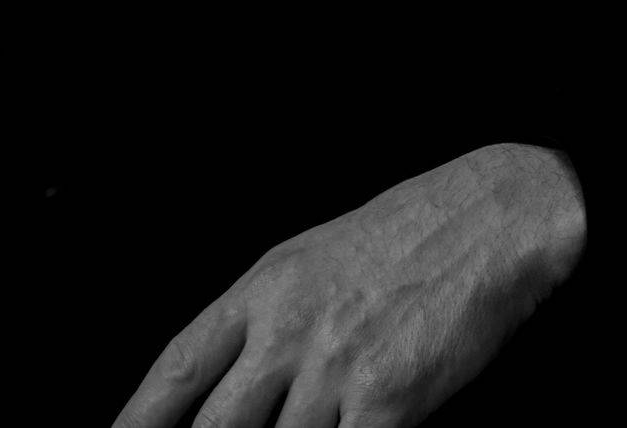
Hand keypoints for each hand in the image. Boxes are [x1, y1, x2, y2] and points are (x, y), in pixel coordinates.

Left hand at [113, 144, 584, 427]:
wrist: (487, 219)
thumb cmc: (407, 235)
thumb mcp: (316, 258)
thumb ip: (268, 318)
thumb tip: (231, 376)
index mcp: (266, 288)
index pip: (180, 364)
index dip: (140, 415)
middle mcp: (288, 330)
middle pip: (213, 427)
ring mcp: (333, 369)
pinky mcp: (385, 402)